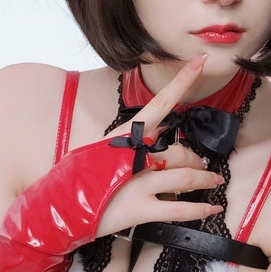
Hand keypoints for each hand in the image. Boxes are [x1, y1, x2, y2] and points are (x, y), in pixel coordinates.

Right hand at [96, 58, 224, 236]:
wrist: (58, 205)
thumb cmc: (80, 176)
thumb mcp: (104, 149)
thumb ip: (131, 142)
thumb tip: (154, 134)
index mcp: (126, 135)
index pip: (160, 103)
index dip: (182, 81)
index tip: (201, 62)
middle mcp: (134, 155)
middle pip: (180, 150)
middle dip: (196, 159)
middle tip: (203, 166)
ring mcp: (137, 183)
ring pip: (185, 177)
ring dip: (204, 178)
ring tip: (212, 180)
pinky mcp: (139, 210)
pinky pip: (179, 209)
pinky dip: (199, 209)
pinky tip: (211, 207)